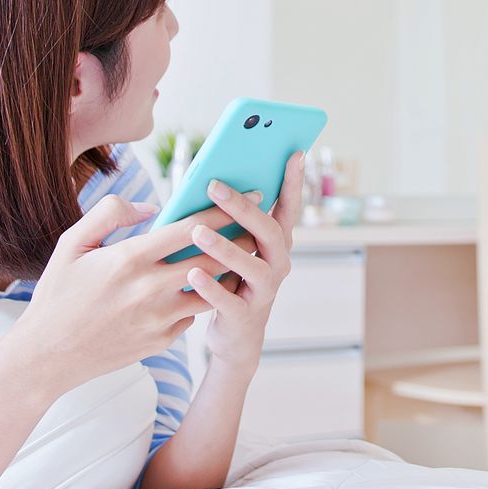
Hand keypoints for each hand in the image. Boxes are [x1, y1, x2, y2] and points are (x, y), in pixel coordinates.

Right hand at [8, 194, 249, 397]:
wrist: (46, 357)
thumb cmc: (57, 295)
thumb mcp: (72, 244)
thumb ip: (109, 214)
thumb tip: (150, 205)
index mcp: (129, 259)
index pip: (189, 229)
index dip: (222, 212)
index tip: (246, 198)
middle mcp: (150, 289)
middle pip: (212, 260)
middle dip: (239, 241)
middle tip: (256, 226)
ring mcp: (158, 319)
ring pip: (210, 290)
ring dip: (227, 272)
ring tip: (240, 255)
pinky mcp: (162, 342)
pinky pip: (192, 315)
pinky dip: (200, 299)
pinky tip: (205, 287)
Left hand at [184, 151, 304, 370]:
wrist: (236, 336)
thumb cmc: (232, 280)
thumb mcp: (237, 248)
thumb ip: (233, 222)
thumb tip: (211, 182)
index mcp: (277, 242)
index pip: (289, 206)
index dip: (293, 181)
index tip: (295, 152)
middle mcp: (278, 263)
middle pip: (267, 230)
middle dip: (241, 206)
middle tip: (214, 185)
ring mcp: (264, 290)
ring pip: (251, 265)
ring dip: (224, 246)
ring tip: (197, 231)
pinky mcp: (245, 315)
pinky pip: (228, 300)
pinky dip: (211, 286)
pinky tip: (192, 273)